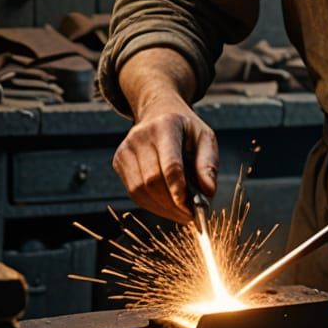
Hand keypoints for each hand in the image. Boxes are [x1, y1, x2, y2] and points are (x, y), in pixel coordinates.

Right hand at [112, 108, 218, 222]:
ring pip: (139, 190)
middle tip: (190, 215)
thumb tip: (208, 192)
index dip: (178, 190)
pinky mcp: (119, 161)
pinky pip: (133, 192)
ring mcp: (126, 149)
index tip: (191, 208)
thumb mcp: (205, 138)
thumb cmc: (186, 129)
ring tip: (180, 214)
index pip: (170, 164)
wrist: (159, 112)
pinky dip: (151, 205)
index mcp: (166, 126)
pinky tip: (167, 207)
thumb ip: (208, 164)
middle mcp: (141, 136)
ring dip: (161, 208)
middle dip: (172, 204)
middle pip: (152, 180)